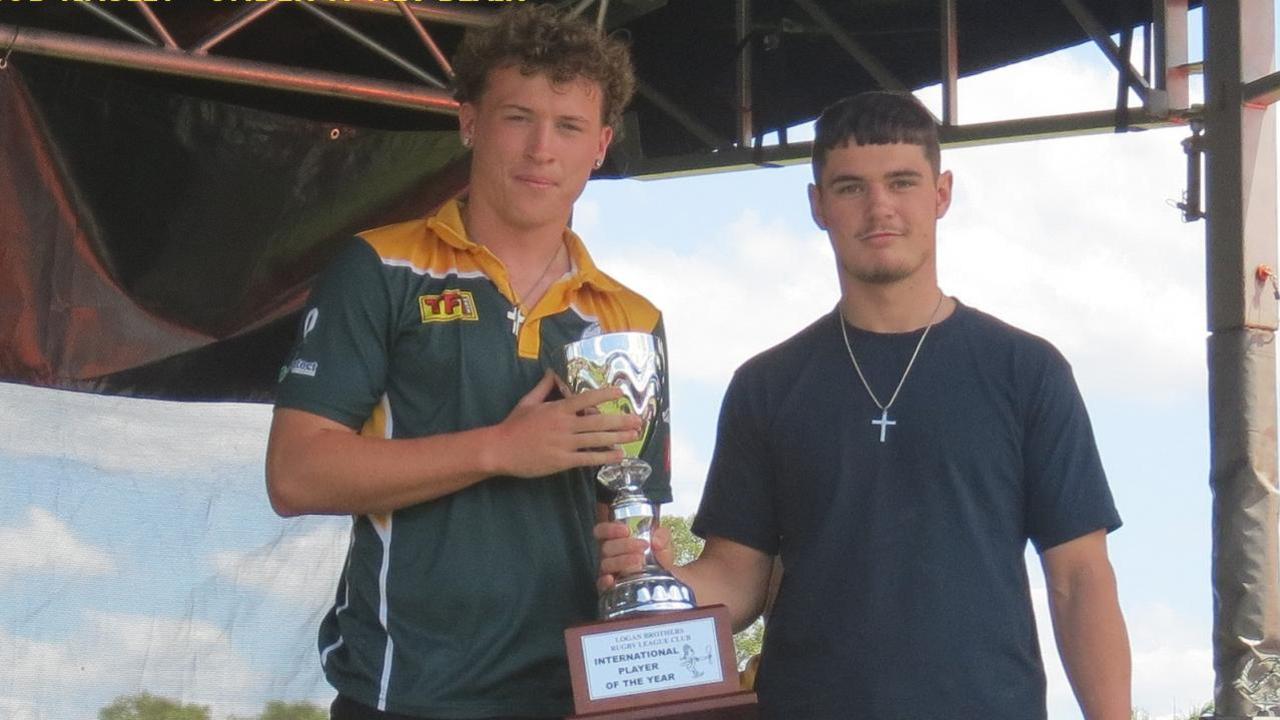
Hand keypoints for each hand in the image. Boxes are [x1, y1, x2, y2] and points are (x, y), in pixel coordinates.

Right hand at [489, 370, 640, 477]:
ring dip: (618, 437)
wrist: (500, 449)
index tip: (620, 393)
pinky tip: (618, 456)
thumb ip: (544, 387)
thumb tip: (553, 371)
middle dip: (620, 420)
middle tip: (638, 419)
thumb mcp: (528, 401)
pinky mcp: (562, 461)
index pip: (586, 398)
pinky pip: (588, 458)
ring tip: (634, 435)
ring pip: (597, 439)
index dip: (605, 394)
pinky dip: (605, 457)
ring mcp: (564, 444)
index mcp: (557, 409)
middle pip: (598, 421)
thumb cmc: (514, 425)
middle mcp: (564, 425)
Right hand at [594, 521, 672, 592]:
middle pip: (606, 547)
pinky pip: (602, 585)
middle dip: (624, 544)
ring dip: (622, 561)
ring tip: (639, 561)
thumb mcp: (665, 548)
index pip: (602, 531)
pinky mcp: (611, 589)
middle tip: (643, 546)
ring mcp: (610, 573)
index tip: (626, 530)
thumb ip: (662, 538)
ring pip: (606, 564)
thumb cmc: (661, 566)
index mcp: (619, 542)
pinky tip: (612, 579)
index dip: (610, 528)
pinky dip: (605, 581)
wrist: (669, 589)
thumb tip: (656, 539)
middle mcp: (612, 556)